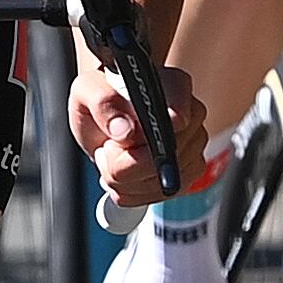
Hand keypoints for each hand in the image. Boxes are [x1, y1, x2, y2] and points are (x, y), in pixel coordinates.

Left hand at [69, 57, 211, 209]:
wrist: (110, 120)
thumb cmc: (103, 100)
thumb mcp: (88, 91)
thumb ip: (103, 103)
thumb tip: (125, 131)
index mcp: (172, 85)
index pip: (180, 109)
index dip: (166, 125)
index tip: (135, 135)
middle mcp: (192, 115)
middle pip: (163, 158)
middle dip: (123, 162)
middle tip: (108, 146)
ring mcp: (194, 147)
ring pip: (156, 184)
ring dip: (122, 179)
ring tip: (114, 155)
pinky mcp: (188, 174)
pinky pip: (153, 197)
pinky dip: (129, 191)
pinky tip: (123, 172)